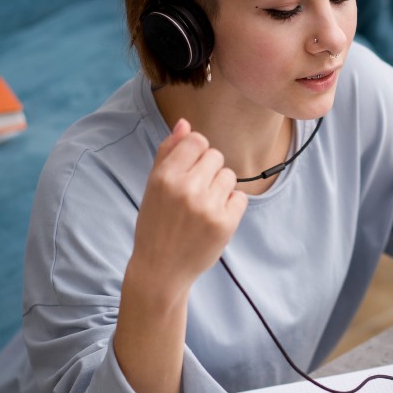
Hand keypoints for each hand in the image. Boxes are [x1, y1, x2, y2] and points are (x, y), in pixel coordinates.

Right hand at [129, 118, 247, 286]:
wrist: (160, 269)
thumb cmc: (156, 224)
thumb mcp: (153, 186)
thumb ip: (168, 152)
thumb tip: (185, 123)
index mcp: (165, 176)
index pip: (196, 140)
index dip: (196, 152)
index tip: (190, 169)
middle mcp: (186, 188)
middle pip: (216, 155)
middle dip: (208, 170)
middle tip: (195, 192)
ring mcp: (207, 207)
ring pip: (229, 175)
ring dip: (220, 188)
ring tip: (203, 206)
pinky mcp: (225, 223)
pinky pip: (240, 198)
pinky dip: (230, 206)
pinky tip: (213, 218)